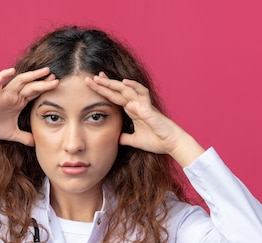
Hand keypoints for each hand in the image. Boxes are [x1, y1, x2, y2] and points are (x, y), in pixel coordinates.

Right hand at [0, 67, 58, 147]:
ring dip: (31, 76)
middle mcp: (13, 95)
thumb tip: (36, 144)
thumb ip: (24, 137)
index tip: (57, 84)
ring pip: (19, 81)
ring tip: (43, 71)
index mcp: (18, 102)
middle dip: (43, 81)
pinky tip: (11, 71)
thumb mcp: (12, 134)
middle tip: (56, 77)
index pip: (35, 93)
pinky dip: (3, 76)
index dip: (45, 88)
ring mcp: (3, 94)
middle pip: (31, 85)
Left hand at [85, 73, 203, 165]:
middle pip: (118, 90)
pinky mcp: (150, 109)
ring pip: (127, 89)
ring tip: (101, 78)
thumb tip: (115, 139)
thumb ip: (124, 138)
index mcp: (133, 110)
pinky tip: (125, 82)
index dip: (104, 91)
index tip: (93, 84)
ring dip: (114, 83)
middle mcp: (137, 104)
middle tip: (90, 77)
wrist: (171, 144)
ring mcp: (143, 105)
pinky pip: (142, 94)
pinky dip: (134, 86)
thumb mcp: (135, 140)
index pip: (115, 97)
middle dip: (104, 84)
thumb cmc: (156, 141)